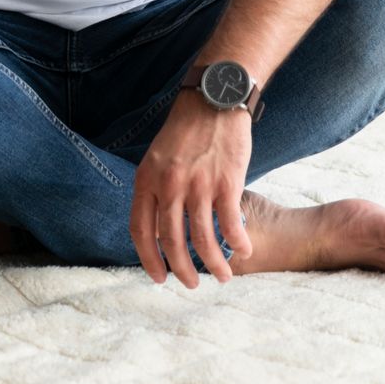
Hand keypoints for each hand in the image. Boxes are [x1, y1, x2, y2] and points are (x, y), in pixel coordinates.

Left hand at [128, 91, 255, 286]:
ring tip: (222, 277)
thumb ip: (156, 190)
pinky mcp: (226, 182)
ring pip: (203, 238)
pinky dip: (238, 242)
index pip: (141, 230)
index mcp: (146, 180)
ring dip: (214, 264)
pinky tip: (243, 251)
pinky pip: (230, 223)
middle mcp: (169, 185)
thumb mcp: (157, 158)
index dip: (149, 259)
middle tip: (191, 284)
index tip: (159, 277)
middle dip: (182, 269)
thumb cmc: (186, 130)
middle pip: (172, 240)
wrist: (213, 99)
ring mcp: (198, 185)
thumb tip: (158, 228)